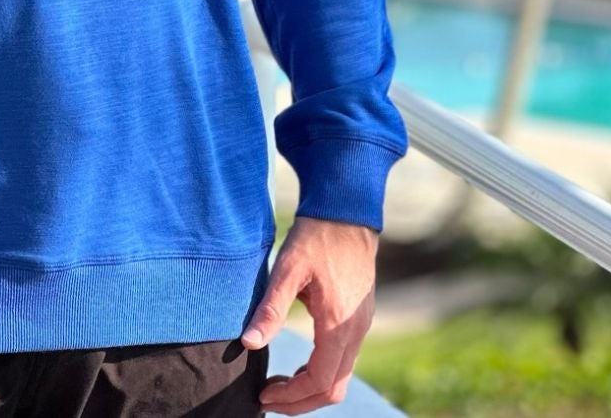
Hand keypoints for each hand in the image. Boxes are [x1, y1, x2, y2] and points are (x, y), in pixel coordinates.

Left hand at [240, 216, 377, 413]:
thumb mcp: (288, 269)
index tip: (263, 396)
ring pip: (341, 376)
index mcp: (339, 324)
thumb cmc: (316, 236)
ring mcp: (361, 325)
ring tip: (279, 384)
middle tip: (268, 398)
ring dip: (310, 388)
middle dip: (300, 401)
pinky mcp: (360, 317)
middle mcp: (356, 331)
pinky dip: (322, 372)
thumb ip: (270, 308)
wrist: (347, 211)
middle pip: (334, 388)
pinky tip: (298, 363)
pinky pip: (344, 359)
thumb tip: (248, 343)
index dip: (291, 396)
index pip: (318, 381)